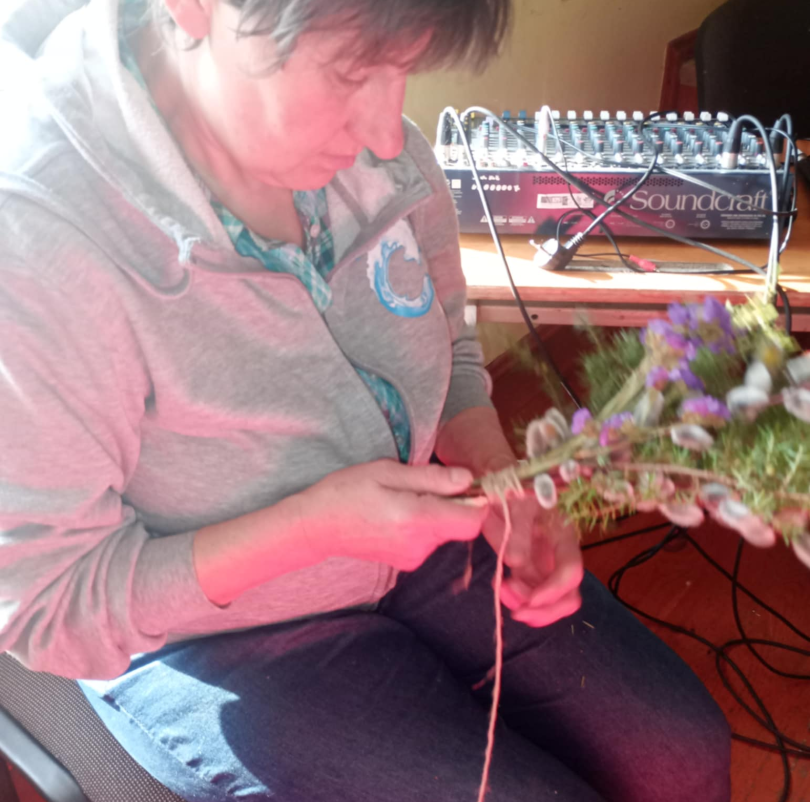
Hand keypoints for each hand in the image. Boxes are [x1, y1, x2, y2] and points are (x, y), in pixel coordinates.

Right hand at [295, 460, 489, 571]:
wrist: (316, 527)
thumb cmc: (347, 492)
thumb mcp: (386, 472)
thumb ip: (431, 477)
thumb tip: (468, 478)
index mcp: (415, 519)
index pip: (472, 519)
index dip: (477, 499)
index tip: (464, 481)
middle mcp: (419, 545)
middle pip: (461, 525)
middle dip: (454, 502)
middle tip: (424, 483)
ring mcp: (414, 557)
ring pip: (446, 530)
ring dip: (438, 511)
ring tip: (405, 496)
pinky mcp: (409, 561)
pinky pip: (432, 539)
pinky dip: (425, 523)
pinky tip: (400, 512)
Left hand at [484, 494, 583, 626]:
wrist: (499, 488)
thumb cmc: (512, 489)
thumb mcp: (515, 502)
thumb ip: (516, 529)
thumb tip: (515, 562)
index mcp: (562, 536)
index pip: (571, 571)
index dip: (554, 590)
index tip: (530, 601)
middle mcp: (558, 556)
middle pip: (569, 596)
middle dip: (544, 610)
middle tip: (516, 609)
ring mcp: (543, 565)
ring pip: (549, 602)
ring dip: (527, 607)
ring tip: (501, 590)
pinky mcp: (528, 571)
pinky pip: (529, 596)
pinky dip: (515, 600)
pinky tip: (499, 585)